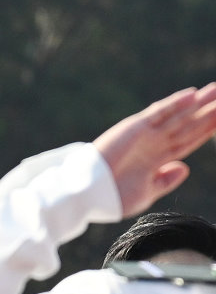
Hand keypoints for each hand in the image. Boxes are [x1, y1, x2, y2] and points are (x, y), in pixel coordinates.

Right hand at [94, 82, 215, 217]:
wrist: (88, 193)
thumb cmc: (112, 198)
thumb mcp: (146, 193)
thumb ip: (165, 181)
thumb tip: (185, 168)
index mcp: (157, 160)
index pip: (189, 142)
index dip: (208, 131)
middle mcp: (154, 143)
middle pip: (189, 125)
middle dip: (209, 112)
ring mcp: (145, 134)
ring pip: (179, 116)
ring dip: (199, 104)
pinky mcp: (135, 127)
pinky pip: (159, 112)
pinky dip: (175, 103)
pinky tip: (193, 95)